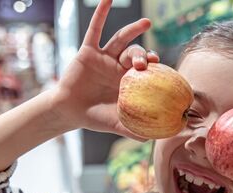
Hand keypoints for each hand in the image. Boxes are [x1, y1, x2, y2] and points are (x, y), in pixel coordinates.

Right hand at [51, 0, 158, 139]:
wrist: (70, 112)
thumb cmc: (96, 117)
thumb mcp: (119, 124)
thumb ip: (136, 130)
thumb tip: (157, 139)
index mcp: (129, 81)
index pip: (146, 69)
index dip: (155, 67)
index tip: (161, 67)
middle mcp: (118, 66)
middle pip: (135, 53)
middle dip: (142, 55)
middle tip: (146, 61)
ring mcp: (104, 57)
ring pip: (121, 40)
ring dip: (133, 30)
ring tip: (146, 23)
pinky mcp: (88, 51)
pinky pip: (95, 29)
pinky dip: (101, 13)